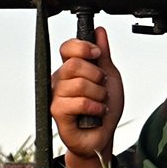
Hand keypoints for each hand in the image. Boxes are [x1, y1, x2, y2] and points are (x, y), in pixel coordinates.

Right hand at [51, 26, 123, 167]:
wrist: (103, 136)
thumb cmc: (103, 109)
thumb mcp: (110, 77)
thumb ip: (104, 54)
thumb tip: (99, 31)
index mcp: (70, 69)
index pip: (67, 47)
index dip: (83, 47)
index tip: (97, 55)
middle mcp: (60, 80)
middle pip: (74, 64)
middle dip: (97, 77)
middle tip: (101, 88)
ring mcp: (56, 96)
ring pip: (79, 84)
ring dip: (99, 95)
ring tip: (99, 103)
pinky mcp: (57, 112)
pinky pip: (78, 102)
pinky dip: (95, 108)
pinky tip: (96, 113)